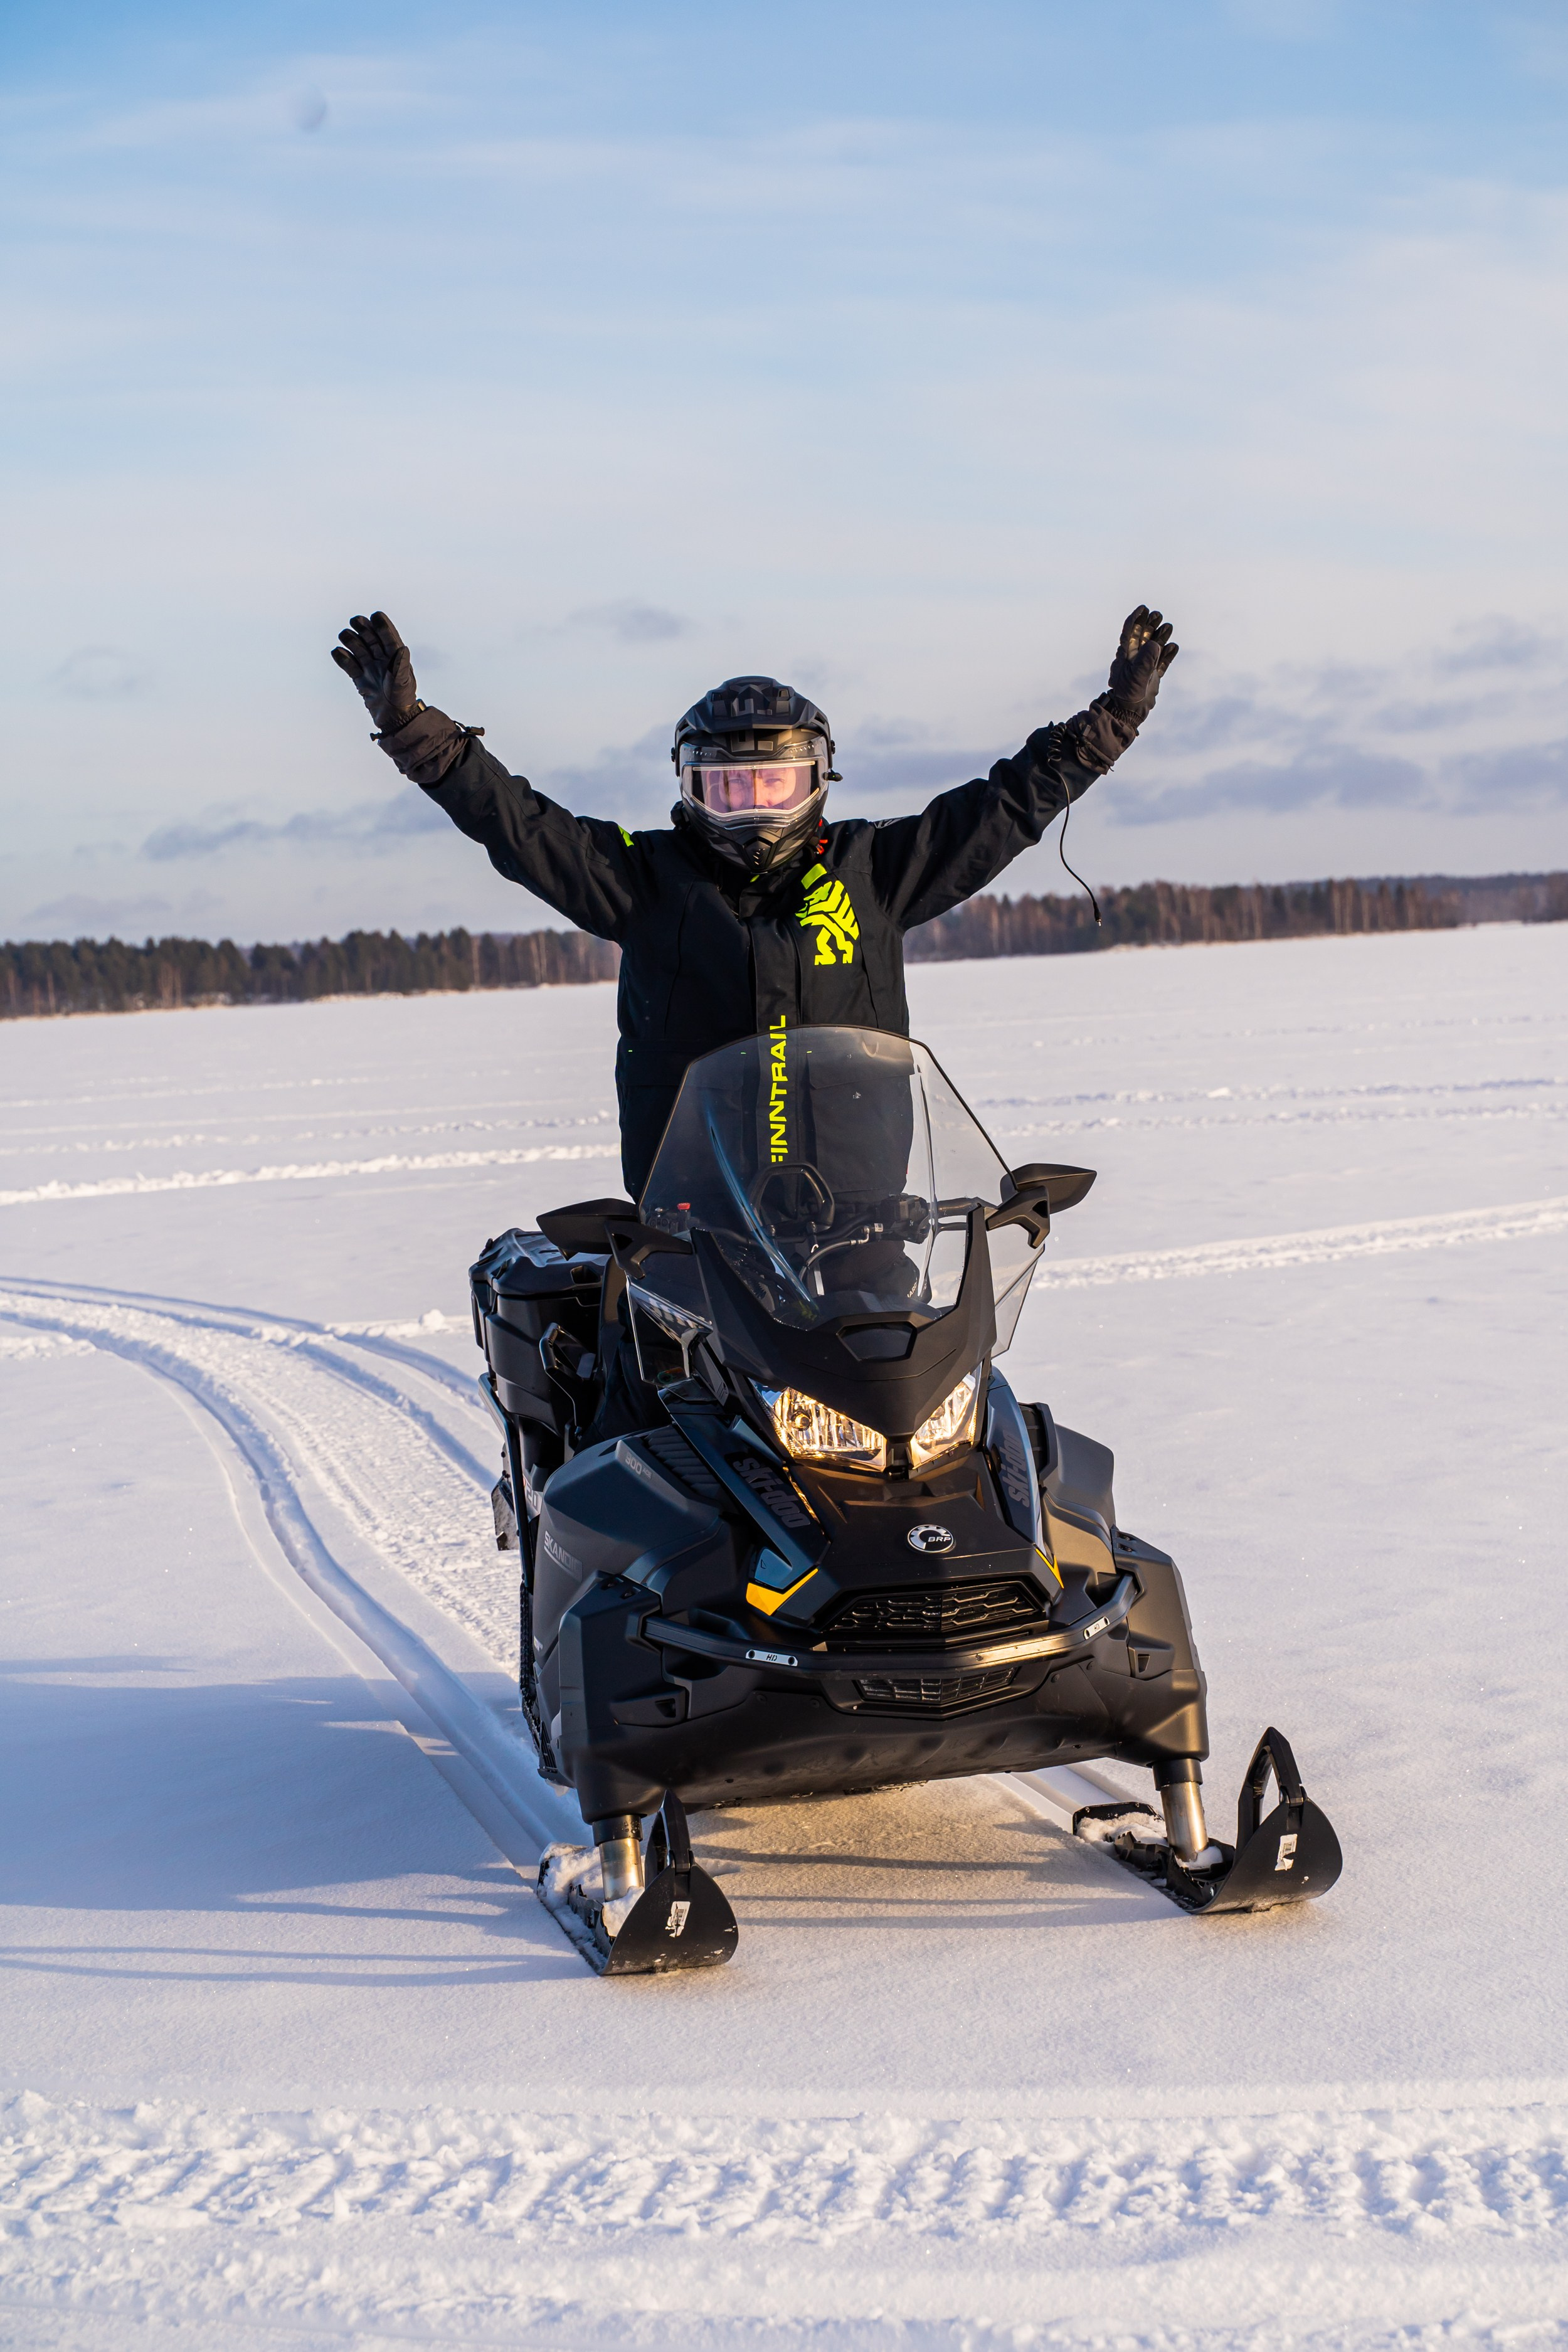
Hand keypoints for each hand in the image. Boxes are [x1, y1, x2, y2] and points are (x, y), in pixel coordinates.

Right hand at [332, 611, 420, 733]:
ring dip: (351, 641)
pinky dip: (343, 658)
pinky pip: (349, 666)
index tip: (375, 615)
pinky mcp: (360, 679)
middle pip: (371, 639)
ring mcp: (371, 669)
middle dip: (363, 629)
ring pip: (359, 649)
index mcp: (397, 658)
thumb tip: (402, 648)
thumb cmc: (402, 700)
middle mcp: (383, 661)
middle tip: (355, 621)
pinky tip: (337, 652)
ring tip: (344, 635)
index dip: (382, 626)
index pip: (389, 637)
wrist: (393, 719)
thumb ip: (401, 665)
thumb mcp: (403, 681)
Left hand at [1105, 605, 1177, 722]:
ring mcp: (1144, 666)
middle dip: (1150, 624)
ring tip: (1168, 626)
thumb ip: (1145, 660)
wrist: (1130, 711)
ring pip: (1154, 646)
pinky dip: (1167, 654)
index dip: (1135, 619)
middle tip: (1158, 615)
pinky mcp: (1152, 675)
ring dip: (1160, 636)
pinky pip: (1162, 661)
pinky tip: (1173, 646)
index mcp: (1125, 655)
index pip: (1129, 631)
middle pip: (1142, 635)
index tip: (1144, 608)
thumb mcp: (1136, 675)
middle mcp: (1134, 658)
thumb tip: (1155, 644)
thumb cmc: (1128, 693)